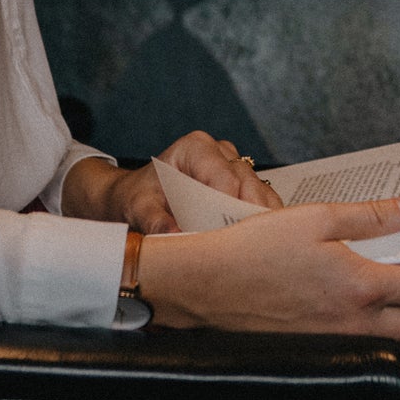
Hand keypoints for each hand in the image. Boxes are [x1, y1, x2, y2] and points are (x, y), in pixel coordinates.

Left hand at [62, 131, 278, 237]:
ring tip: (256, 251)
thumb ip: (154, 220)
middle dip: (247, 217)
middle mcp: (221, 153)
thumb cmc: (138, 197)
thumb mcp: (138, 208)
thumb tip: (177, 236)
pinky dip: (261, 224)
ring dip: (259, 222)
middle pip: (247, 184)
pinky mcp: (244, 186)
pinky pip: (262, 203)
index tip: (228, 236)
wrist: (137, 198)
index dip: (230, 207)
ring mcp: (235, 168)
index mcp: (196, 148)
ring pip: (260, 193)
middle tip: (245, 250)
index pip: (225, 177)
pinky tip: (258, 246)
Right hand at [136, 193, 399, 339]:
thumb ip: (373, 216)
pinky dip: (386, 327)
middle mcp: (355, 321)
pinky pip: (369, 342)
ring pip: (398, 338)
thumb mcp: (316, 217)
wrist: (203, 287)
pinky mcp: (317, 347)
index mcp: (361, 286)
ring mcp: (336, 339)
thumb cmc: (254, 247)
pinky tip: (377, 305)